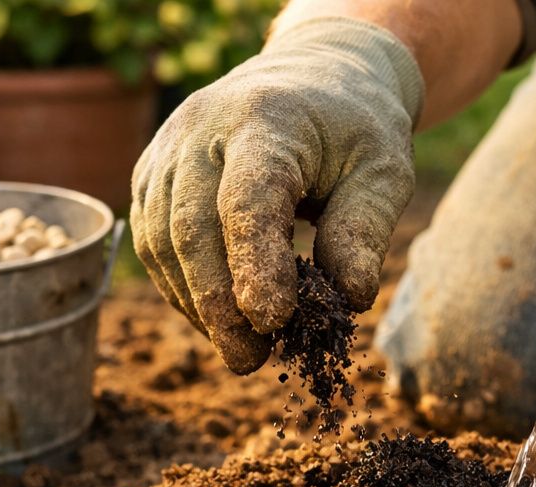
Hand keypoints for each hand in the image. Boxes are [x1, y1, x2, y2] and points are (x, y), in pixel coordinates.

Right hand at [131, 17, 423, 373]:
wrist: (312, 78)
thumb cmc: (353, 131)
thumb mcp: (384, 170)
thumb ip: (366, 230)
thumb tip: (349, 299)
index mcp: (266, 119)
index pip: (248, 197)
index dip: (254, 262)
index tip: (272, 322)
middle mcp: (202, 128)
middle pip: (192, 226)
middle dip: (219, 303)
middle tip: (251, 360)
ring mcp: (167, 149)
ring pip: (161, 242)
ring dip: (198, 305)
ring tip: (243, 349)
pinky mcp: (151, 174)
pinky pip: (153, 244)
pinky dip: (183, 290)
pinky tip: (218, 320)